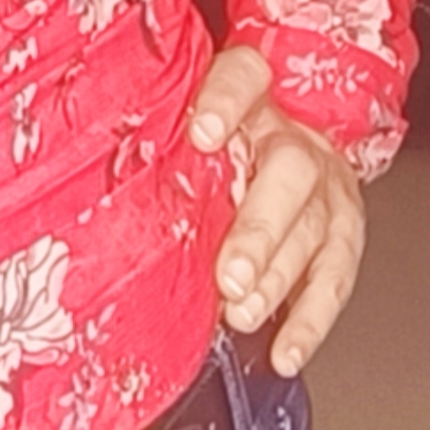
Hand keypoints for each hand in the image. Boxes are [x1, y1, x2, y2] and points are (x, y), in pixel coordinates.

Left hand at [189, 44, 365, 377]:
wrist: (296, 135)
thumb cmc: (224, 136)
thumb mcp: (191, 110)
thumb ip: (156, 123)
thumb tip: (85, 147)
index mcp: (253, 97)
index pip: (244, 79)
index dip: (227, 102)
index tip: (203, 133)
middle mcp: (295, 139)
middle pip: (289, 172)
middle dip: (259, 229)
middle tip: (229, 273)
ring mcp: (326, 187)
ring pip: (313, 229)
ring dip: (278, 279)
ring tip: (243, 312)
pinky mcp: (344, 232)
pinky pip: (335, 278)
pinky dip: (310, 321)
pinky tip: (285, 350)